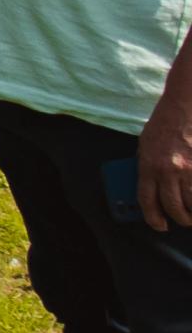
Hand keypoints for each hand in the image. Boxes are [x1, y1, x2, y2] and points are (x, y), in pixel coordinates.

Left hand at [138, 90, 191, 231]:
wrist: (183, 107)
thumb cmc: (162, 126)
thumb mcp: (145, 147)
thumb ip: (147, 168)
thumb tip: (151, 191)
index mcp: (148, 166)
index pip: (147, 201)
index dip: (153, 218)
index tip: (159, 225)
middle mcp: (168, 170)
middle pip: (173, 207)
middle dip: (178, 219)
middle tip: (181, 220)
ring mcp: (188, 169)